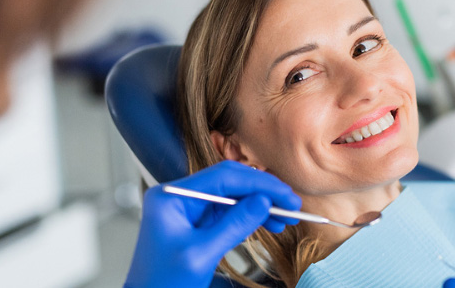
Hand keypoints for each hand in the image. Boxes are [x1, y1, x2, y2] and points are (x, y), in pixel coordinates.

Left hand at [124, 160, 301, 287]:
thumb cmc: (163, 284)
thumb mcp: (201, 255)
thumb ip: (234, 225)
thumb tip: (263, 202)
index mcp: (172, 196)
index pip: (223, 176)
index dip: (259, 183)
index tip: (285, 195)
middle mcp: (179, 196)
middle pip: (230, 182)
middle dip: (263, 192)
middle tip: (291, 204)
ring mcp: (188, 209)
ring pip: (233, 196)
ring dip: (260, 205)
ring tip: (285, 218)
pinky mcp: (197, 223)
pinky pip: (229, 212)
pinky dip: (251, 217)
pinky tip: (269, 224)